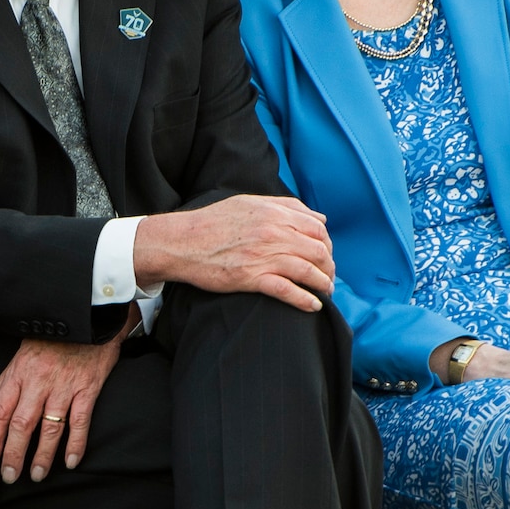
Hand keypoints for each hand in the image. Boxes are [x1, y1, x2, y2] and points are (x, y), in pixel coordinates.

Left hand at [0, 320, 128, 483]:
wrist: (88, 318)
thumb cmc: (52, 339)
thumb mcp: (20, 356)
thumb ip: (1, 385)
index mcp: (19, 374)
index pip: (0, 411)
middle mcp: (39, 382)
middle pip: (22, 424)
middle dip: (13, 453)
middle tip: (9, 476)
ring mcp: (64, 386)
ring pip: (50, 428)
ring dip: (43, 455)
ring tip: (37, 474)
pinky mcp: (87, 389)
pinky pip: (80, 421)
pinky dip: (76, 444)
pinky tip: (71, 462)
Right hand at [133, 195, 333, 312]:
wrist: (181, 242)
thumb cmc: (212, 222)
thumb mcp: (249, 203)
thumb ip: (285, 207)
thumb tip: (319, 217)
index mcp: (273, 213)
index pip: (317, 229)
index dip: (327, 244)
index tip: (325, 255)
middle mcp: (273, 233)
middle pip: (318, 251)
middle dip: (329, 267)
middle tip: (328, 277)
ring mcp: (263, 256)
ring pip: (308, 271)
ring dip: (323, 284)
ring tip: (325, 292)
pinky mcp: (251, 278)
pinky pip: (288, 290)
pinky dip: (306, 300)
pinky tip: (313, 305)